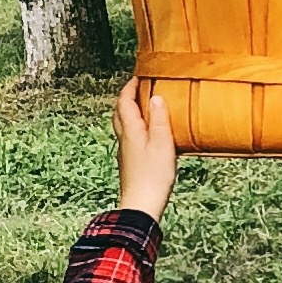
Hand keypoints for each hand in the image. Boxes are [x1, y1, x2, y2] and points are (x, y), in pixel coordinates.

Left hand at [113, 73, 178, 220]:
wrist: (141, 204)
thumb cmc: (153, 176)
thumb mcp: (162, 143)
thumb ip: (159, 119)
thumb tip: (156, 97)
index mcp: (131, 130)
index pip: (124, 102)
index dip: (129, 88)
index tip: (137, 77)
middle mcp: (124, 139)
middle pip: (119, 113)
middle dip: (126, 98)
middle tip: (138, 89)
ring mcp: (126, 152)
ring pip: (123, 126)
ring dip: (130, 113)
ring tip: (144, 108)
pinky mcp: (130, 162)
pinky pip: (129, 138)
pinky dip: (135, 128)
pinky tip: (148, 134)